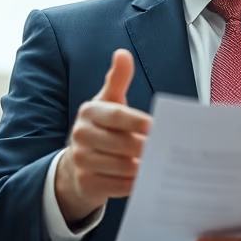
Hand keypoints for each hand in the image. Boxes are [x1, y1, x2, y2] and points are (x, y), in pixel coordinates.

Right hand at [54, 49, 150, 223]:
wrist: (76, 164)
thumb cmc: (102, 127)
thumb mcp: (108, 102)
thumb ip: (117, 79)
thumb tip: (122, 53)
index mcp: (89, 112)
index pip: (114, 115)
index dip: (134, 121)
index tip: (154, 126)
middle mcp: (81, 135)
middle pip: (120, 144)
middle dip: (143, 148)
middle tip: (164, 150)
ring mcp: (81, 161)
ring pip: (120, 167)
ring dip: (141, 168)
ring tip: (158, 165)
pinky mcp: (86, 183)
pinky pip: (117, 187)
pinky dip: (134, 184)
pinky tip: (146, 180)